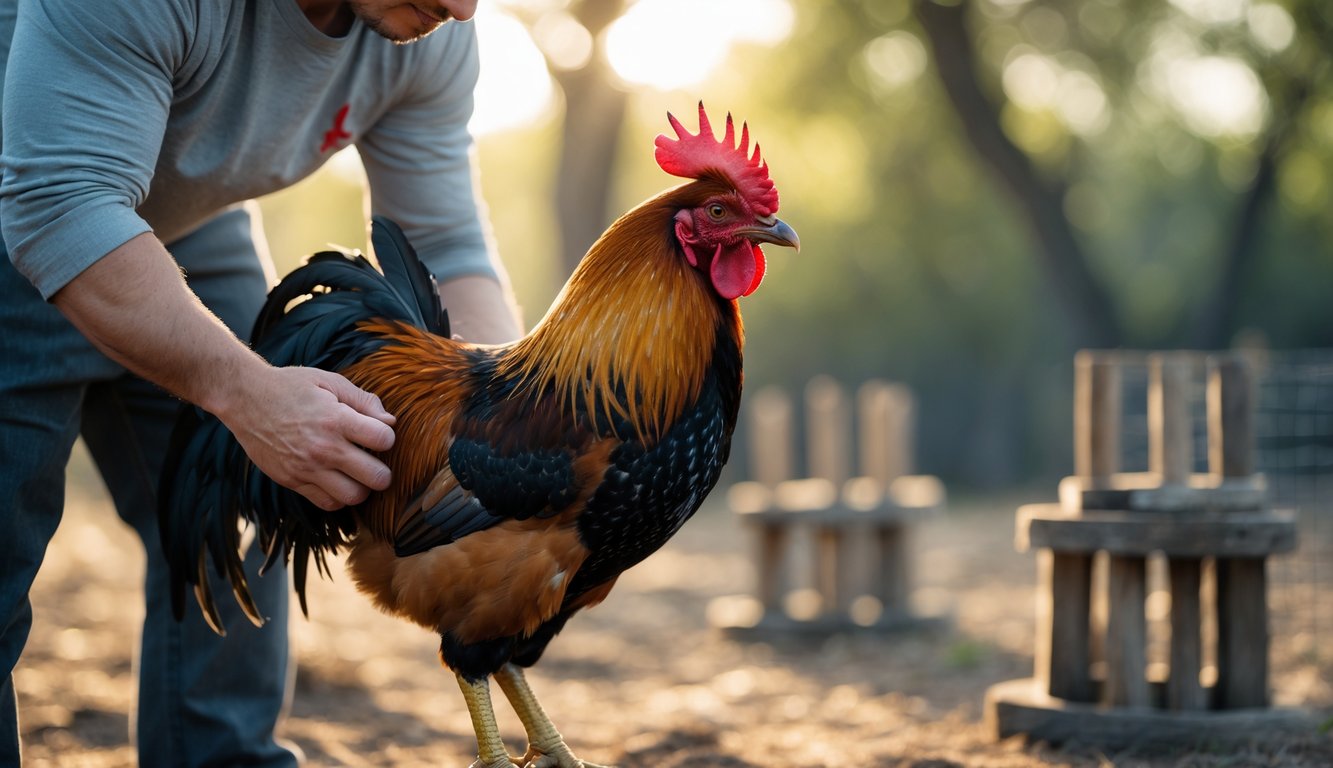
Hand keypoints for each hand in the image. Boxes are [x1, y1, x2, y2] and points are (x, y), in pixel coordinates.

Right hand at [217, 366, 396, 510]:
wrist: (245, 398)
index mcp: (336, 420)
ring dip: (363, 487)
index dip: (388, 436)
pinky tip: (337, 480)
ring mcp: (306, 468)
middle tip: (375, 460)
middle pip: (377, 477)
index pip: (385, 440)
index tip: (377, 433)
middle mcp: (323, 448)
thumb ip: (364, 401)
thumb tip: (391, 422)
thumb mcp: (330, 381)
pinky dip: (339, 496)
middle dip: (383, 469)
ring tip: (356, 473)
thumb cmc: (291, 387)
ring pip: (354, 497)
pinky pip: (328, 503)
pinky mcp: (291, 481)